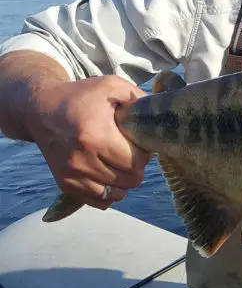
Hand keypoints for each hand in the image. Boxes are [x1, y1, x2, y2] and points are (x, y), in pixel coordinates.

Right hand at [28, 75, 150, 211]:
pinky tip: (110, 178)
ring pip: (114, 194)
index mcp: (97, 136)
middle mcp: (83, 160)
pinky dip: (108, 194)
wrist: (41, 109)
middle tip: (133, 155)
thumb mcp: (111, 86)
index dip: (145, 155)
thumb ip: (137, 97)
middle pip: (128, 180)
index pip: (135, 162)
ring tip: (122, 166)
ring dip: (124, 183)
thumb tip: (154, 114)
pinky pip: (97, 201)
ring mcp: (72, 175)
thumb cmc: (80, 96)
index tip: (141, 145)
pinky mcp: (65, 183)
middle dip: (137, 168)